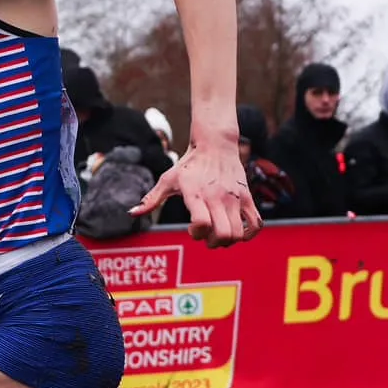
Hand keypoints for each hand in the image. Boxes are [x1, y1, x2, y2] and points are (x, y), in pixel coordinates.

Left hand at [133, 116, 260, 246]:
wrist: (215, 144)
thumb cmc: (189, 164)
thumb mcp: (167, 180)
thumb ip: (151, 199)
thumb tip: (131, 213)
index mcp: (196, 195)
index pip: (202, 225)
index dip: (196, 234)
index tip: (191, 228)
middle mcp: (217, 198)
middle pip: (223, 235)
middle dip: (212, 243)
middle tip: (206, 234)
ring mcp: (235, 198)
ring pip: (238, 233)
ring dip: (227, 241)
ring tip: (219, 232)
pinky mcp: (247, 197)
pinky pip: (256, 224)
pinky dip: (249, 235)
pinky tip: (239, 232)